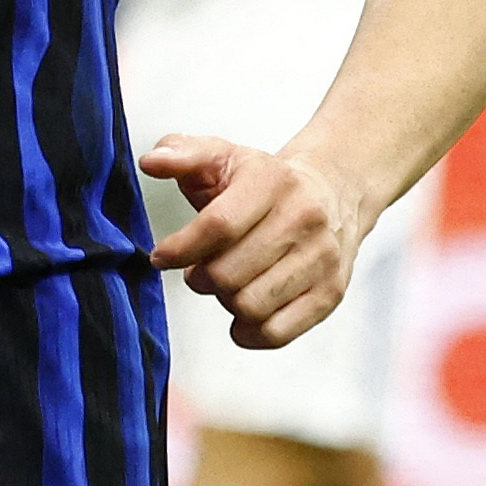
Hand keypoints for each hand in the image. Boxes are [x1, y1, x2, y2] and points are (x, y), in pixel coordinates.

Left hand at [140, 135, 368, 347]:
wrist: (334, 190)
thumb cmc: (268, 182)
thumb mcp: (223, 156)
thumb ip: (181, 153)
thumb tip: (151, 163)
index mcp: (273, 181)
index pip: (219, 225)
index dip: (181, 248)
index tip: (162, 256)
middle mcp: (304, 218)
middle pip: (229, 274)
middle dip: (201, 278)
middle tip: (200, 271)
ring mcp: (322, 258)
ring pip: (251, 306)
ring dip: (227, 302)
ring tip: (229, 284)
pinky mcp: (331, 292)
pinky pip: (277, 332)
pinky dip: (250, 331)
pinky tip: (244, 311)